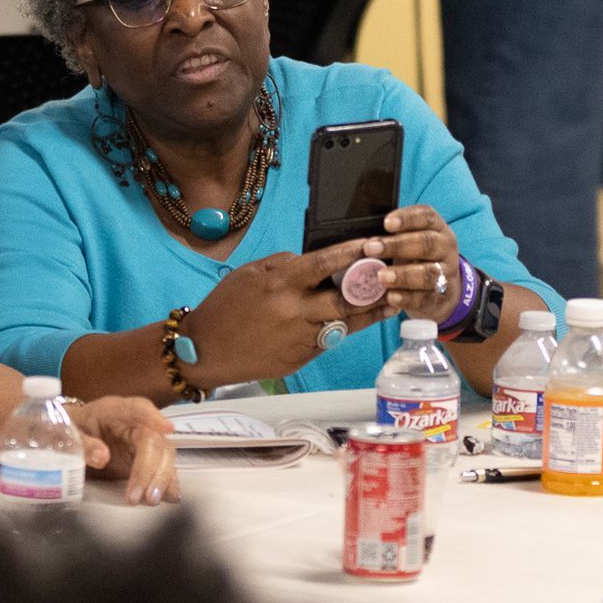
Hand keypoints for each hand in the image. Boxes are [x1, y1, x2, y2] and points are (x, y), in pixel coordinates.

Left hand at [66, 397, 179, 505]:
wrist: (66, 439)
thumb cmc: (68, 432)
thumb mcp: (67, 435)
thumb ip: (83, 444)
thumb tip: (103, 457)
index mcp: (113, 410)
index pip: (137, 408)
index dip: (153, 417)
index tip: (167, 429)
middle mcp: (134, 424)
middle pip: (154, 439)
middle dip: (151, 468)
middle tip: (145, 495)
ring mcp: (142, 441)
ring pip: (163, 454)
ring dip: (161, 477)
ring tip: (151, 500)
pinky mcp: (145, 460)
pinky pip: (162, 468)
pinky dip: (168, 482)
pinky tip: (171, 497)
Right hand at [188, 237, 399, 386]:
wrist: (205, 351)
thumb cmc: (224, 307)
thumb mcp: (250, 274)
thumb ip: (284, 264)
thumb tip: (312, 261)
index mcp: (281, 284)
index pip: (325, 264)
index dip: (353, 253)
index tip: (376, 245)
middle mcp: (294, 311)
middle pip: (346, 298)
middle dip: (374, 286)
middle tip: (397, 274)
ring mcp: (300, 337)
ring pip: (346, 323)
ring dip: (371, 312)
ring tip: (394, 300)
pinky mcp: (301, 357)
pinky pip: (330, 340)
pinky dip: (346, 329)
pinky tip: (363, 321)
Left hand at [362, 204, 460, 324]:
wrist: (442, 291)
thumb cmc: (416, 258)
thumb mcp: (409, 241)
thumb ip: (391, 237)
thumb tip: (364, 238)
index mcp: (437, 228)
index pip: (426, 216)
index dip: (407, 218)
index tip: (386, 223)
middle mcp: (445, 249)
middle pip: (427, 243)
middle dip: (398, 245)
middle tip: (371, 248)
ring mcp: (446, 274)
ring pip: (429, 273)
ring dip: (403, 275)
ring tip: (381, 276)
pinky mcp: (441, 298)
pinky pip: (425, 298)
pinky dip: (407, 298)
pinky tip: (391, 297)